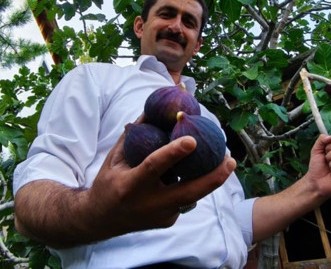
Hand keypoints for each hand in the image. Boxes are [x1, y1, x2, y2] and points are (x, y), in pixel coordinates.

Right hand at [85, 118, 236, 236]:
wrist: (100, 220)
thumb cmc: (107, 183)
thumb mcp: (114, 158)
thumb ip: (134, 135)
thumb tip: (152, 109)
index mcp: (130, 185)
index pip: (155, 167)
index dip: (174, 153)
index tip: (192, 140)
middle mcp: (148, 203)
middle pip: (188, 192)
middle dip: (213, 177)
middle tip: (230, 160)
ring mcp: (160, 216)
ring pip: (192, 196)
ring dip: (211, 179)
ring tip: (227, 162)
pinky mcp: (168, 221)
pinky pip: (184, 199)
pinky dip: (191, 185)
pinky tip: (201, 173)